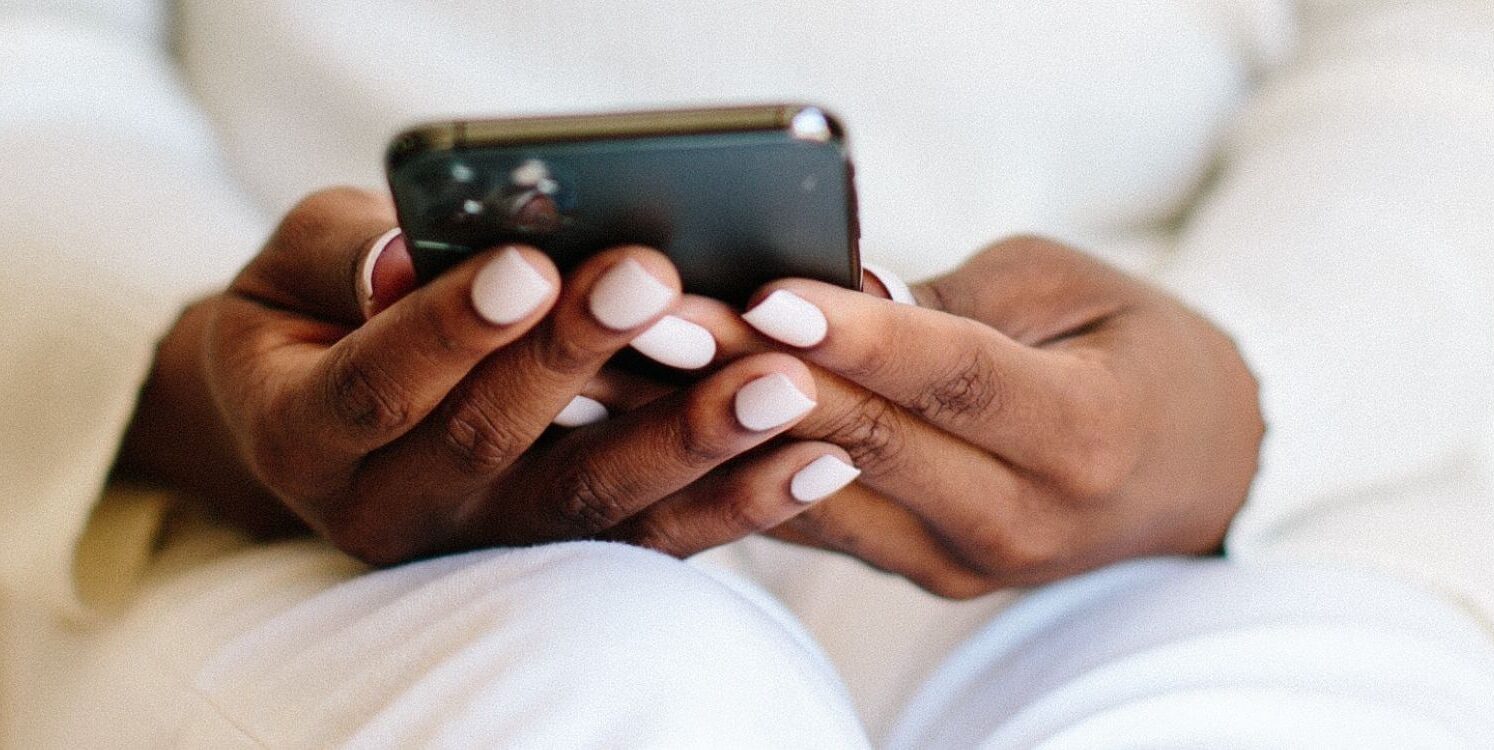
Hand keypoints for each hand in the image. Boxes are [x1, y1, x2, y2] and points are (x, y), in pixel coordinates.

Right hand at [116, 187, 849, 564]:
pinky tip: (817, 458)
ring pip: (591, 507)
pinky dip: (740, 502)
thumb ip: (347, 257)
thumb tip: (411, 255)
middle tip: (662, 282)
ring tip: (778, 383)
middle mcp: (388, 509)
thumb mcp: (296, 266)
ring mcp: (484, 544)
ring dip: (690, 442)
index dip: (452, 328)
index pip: (376, 387)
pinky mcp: (564, 555)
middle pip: (490, 443)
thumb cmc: (320, 310)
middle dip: (581, 357)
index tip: (530, 264)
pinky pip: (656, 540)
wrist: (329, 410)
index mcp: (302, 434)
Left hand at [589, 236, 1262, 596]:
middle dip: (750, 374)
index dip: (862, 341)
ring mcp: (965, 563)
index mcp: (1084, 436)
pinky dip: (738, 470)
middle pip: (869, 443)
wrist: (1192, 468)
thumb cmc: (1136, 352)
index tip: (768, 292)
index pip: (957, 382)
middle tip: (651, 321)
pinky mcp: (922, 573)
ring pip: (821, 495)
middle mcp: (1021, 519)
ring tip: (618, 372)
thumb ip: (957, 303)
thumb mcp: (1072, 292)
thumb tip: (835, 295)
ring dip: (715, 429)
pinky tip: (657, 423)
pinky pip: (816, 524)